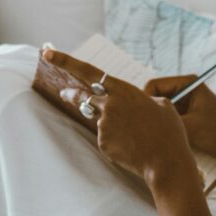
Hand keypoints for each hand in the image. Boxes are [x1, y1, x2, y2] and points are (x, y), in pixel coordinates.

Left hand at [43, 48, 197, 181]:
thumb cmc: (168, 132)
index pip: (88, 71)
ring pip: (100, 120)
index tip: (47, 54)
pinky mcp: (103, 143)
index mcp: (123, 90)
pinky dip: (116, 141)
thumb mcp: (162, 105)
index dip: (66, 61)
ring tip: (131, 132)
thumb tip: (137, 102)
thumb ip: (143, 99)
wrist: (165, 161)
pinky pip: (106, 138)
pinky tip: (132, 147)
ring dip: (110, 124)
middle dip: (71, 93)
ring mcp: (104, 125)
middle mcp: (109, 105)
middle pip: (82, 96)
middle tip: (64, 92)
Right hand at [144, 76, 215, 160]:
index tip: (147, 120)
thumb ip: (165, 121)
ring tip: (161, 134)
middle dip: (152, 111)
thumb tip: (143, 121)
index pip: (153, 85)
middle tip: (151, 129)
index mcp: (188, 83)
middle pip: (155, 96)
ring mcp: (185, 101)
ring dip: (159, 120)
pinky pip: (167, 116)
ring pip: (159, 108)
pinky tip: (168, 137)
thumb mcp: (189, 127)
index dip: (147, 101)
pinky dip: (165, 126)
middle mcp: (185, 88)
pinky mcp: (185, 113)